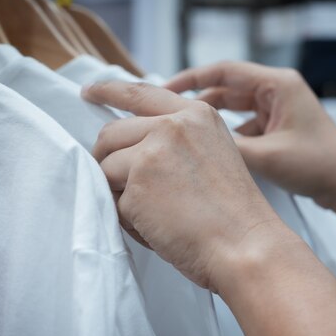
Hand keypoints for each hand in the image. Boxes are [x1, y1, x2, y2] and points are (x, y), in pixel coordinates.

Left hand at [84, 81, 293, 291]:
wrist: (246, 245)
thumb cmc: (233, 212)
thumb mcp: (214, 154)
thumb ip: (178, 139)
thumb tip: (132, 144)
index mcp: (196, 115)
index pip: (140, 93)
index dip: (109, 91)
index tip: (90, 92)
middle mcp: (173, 126)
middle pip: (111, 134)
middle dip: (110, 161)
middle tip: (129, 188)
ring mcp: (153, 153)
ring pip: (106, 167)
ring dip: (121, 193)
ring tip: (158, 212)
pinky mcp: (137, 184)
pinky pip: (112, 201)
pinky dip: (128, 219)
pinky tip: (160, 227)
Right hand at [165, 62, 335, 208]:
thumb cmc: (321, 165)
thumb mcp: (267, 157)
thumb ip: (228, 147)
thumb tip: (191, 142)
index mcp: (278, 84)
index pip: (223, 71)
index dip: (190, 78)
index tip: (164, 89)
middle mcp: (278, 91)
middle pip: (226, 90)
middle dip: (197, 103)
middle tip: (168, 116)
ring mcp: (279, 109)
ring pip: (234, 110)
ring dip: (213, 123)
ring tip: (186, 137)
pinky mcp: (279, 127)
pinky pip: (246, 126)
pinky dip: (230, 137)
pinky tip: (216, 153)